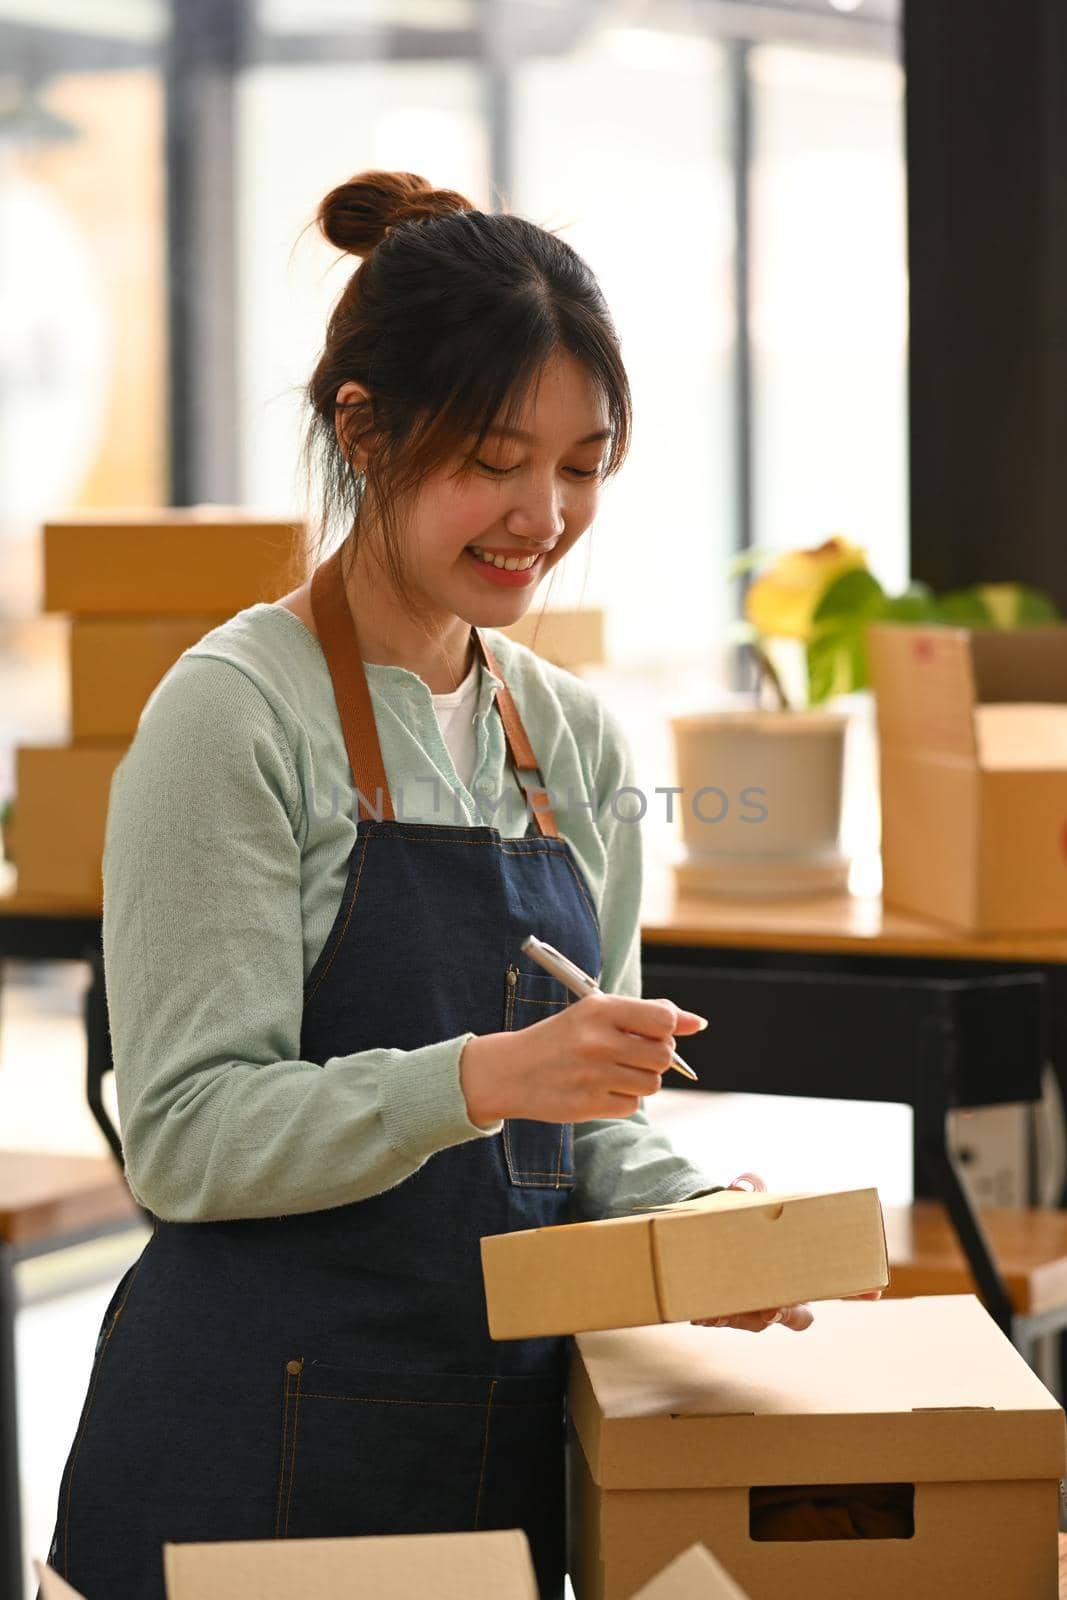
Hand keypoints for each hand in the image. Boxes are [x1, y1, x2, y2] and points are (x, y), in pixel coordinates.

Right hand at [459, 992, 707, 1125]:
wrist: (511, 1071)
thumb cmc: (561, 1039)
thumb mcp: (594, 1013)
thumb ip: (646, 1014)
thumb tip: (695, 1023)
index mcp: (600, 1010)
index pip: (664, 1019)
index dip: (668, 1028)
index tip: (657, 1032)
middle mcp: (597, 1041)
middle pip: (663, 1055)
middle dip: (654, 1057)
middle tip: (629, 1053)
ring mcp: (593, 1075)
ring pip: (651, 1083)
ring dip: (640, 1080)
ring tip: (613, 1071)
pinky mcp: (589, 1104)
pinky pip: (632, 1105)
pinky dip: (623, 1099)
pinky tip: (600, 1089)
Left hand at [689, 1171, 882, 1332]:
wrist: (701, 1230)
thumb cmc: (741, 1217)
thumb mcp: (747, 1199)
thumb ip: (749, 1186)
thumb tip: (744, 1185)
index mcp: (800, 1267)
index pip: (838, 1284)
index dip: (858, 1289)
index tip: (873, 1291)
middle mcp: (782, 1292)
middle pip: (799, 1316)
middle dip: (790, 1314)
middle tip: (773, 1306)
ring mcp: (754, 1305)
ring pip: (759, 1322)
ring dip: (744, 1316)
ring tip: (726, 1308)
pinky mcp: (723, 1310)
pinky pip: (722, 1320)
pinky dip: (711, 1316)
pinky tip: (700, 1312)